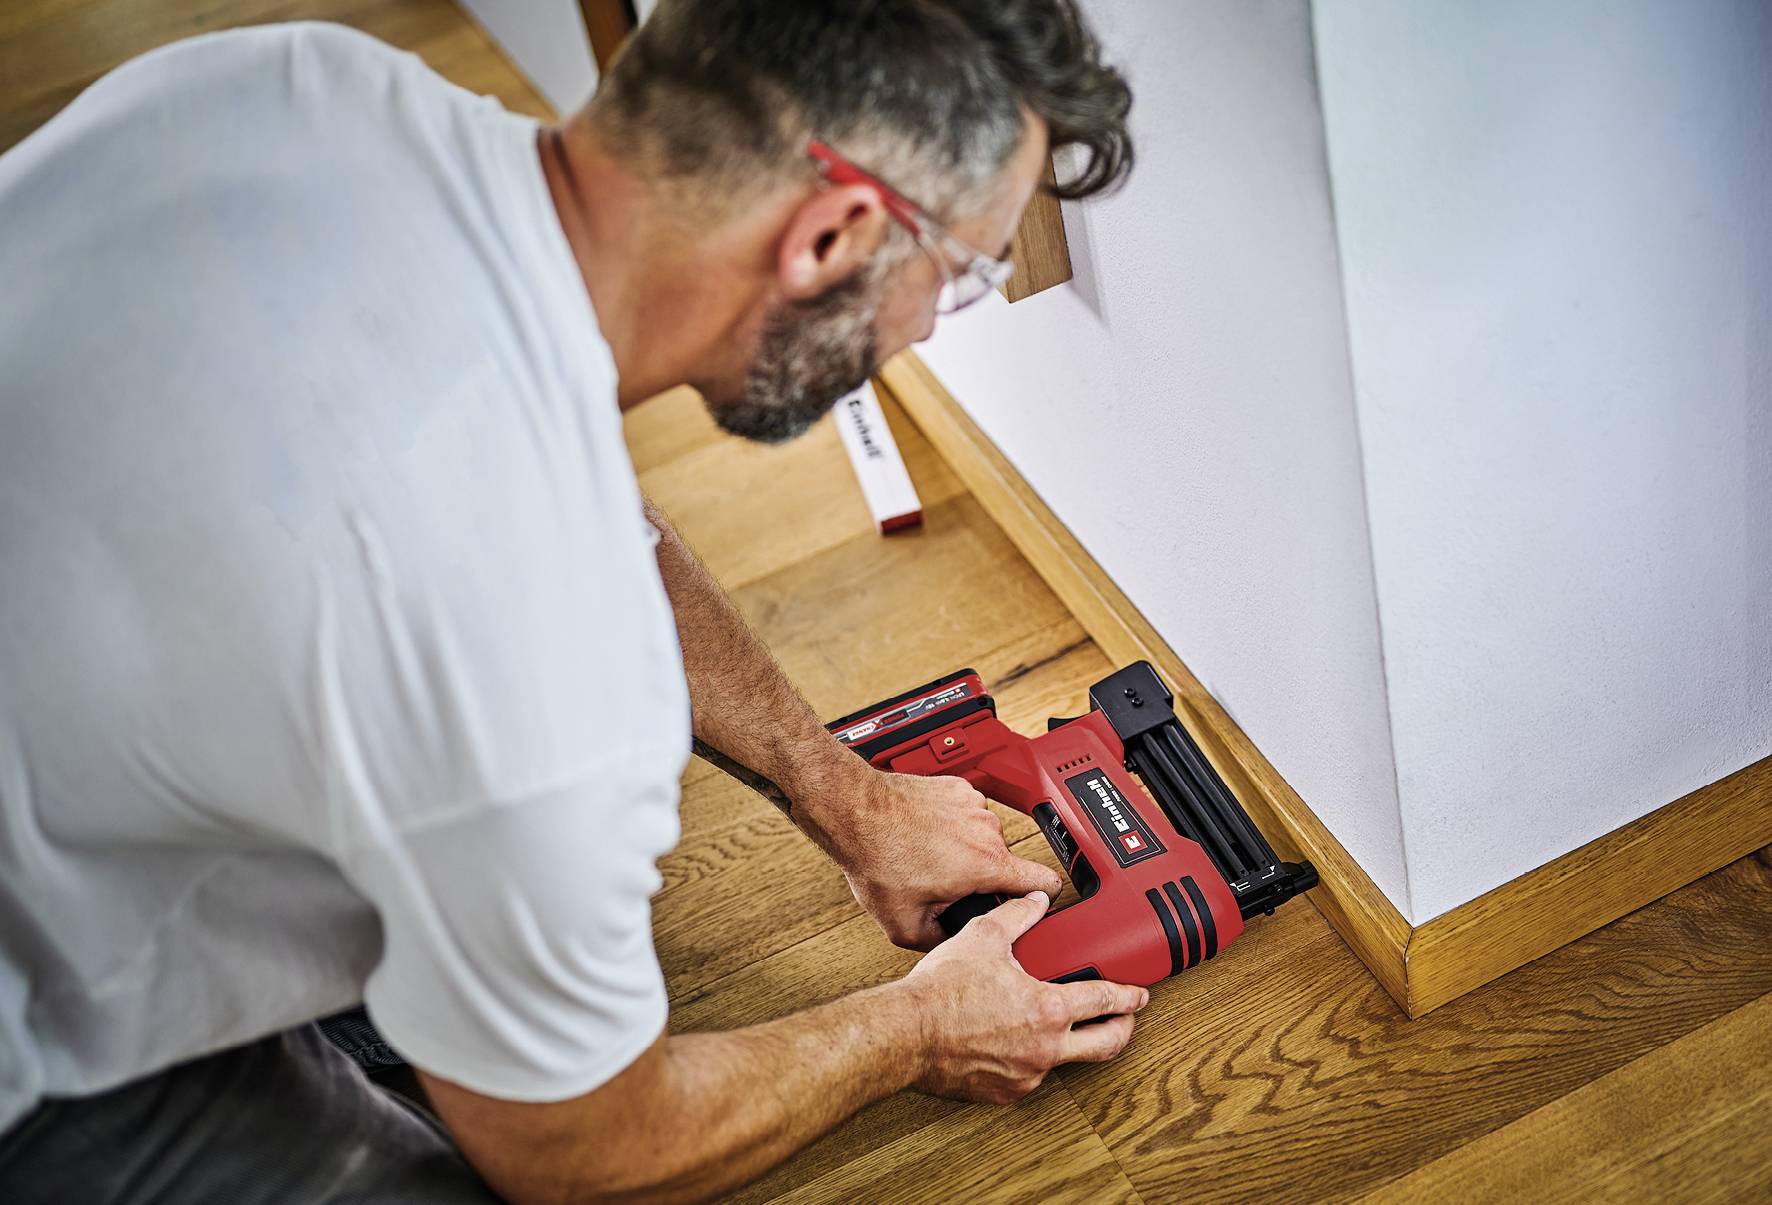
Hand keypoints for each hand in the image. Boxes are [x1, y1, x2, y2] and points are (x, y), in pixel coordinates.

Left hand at [820, 769, 1063, 950]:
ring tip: (931, 856)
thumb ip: (942, 942)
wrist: (855, 811)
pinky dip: (953, 824)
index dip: (1046, 898)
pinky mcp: (959, 788)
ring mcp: (975, 805)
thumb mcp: (904, 925)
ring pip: (985, 838)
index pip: (1047, 882)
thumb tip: (954, 945)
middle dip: (982, 877)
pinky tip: (926, 833)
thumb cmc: (878, 860)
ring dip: (967, 849)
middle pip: (1005, 863)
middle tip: (948, 885)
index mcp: (986, 865)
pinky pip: (968, 813)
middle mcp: (988, 831)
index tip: (1038, 904)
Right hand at [899, 891, 1146, 1103]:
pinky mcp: (1006, 1092)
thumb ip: (1017, 915)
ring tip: (1065, 1027)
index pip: (1104, 1001)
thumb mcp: (983, 938)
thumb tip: (1035, 901)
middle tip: (1126, 1019)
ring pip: (1066, 1061)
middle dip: (1123, 1030)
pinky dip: (1033, 1059)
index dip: (1128, 995)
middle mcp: (1045, 1048)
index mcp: (1047, 1009)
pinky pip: (1031, 1076)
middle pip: (1106, 1045)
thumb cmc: (941, 993)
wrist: (907, 1034)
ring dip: (1073, 1043)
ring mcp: (1027, 1074)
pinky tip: (1021, 1042)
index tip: (1138, 995)